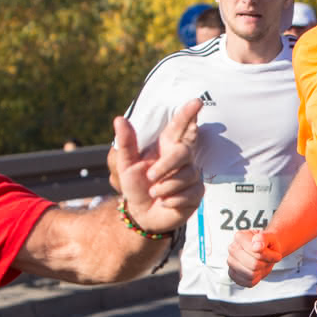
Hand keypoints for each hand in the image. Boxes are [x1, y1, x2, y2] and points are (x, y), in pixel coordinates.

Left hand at [110, 99, 203, 234]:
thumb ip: (126, 143)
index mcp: (166, 147)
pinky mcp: (196, 193)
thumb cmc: (136, 185)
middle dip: (167, 165)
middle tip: (150, 176)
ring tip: (154, 193)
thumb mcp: (126, 164)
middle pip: (183, 152)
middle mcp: (182, 158)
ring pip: (185, 176)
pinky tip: (165, 202)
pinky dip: (171, 200)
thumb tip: (119, 119)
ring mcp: (192, 175)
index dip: (188, 114)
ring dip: (164, 187)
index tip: (197, 102)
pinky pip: (188, 194)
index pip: (180, 127)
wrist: (142, 214)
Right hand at [227, 228, 281, 287]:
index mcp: (240, 237)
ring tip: (262, 264)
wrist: (265, 250)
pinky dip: (256, 279)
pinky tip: (257, 271)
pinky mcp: (233, 274)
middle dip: (264, 263)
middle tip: (266, 259)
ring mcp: (231, 262)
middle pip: (253, 264)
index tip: (272, 252)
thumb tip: (256, 246)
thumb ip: (264, 238)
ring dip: (261, 271)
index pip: (254, 251)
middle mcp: (232, 249)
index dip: (267, 255)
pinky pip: (248, 282)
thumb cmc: (267, 244)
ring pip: (250, 275)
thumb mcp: (270, 238)